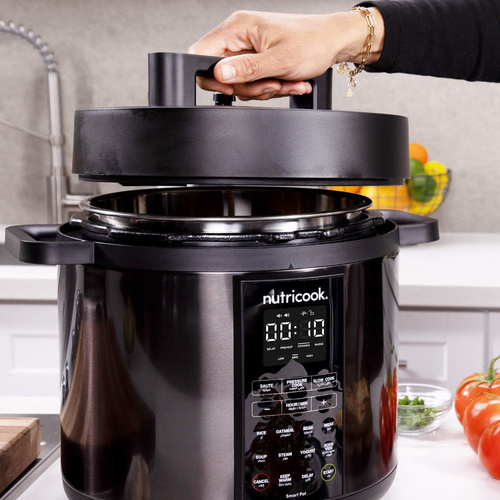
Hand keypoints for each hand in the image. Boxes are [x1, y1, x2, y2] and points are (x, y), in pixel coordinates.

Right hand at [188, 9, 383, 99]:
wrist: (335, 42)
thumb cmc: (313, 43)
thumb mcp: (279, 61)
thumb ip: (247, 69)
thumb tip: (219, 74)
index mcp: (238, 27)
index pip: (202, 53)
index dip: (211, 76)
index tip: (232, 88)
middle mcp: (240, 36)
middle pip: (223, 73)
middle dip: (248, 87)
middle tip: (272, 84)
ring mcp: (249, 49)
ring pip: (240, 82)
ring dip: (263, 89)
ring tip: (286, 81)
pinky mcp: (258, 60)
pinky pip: (253, 82)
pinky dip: (270, 86)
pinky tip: (288, 81)